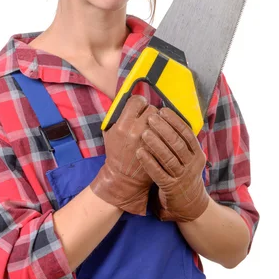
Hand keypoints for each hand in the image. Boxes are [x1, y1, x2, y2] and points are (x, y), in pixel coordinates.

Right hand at [90, 95, 157, 215]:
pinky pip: (168, 134)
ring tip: (157, 127)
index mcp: (123, 124)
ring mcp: (149, 141)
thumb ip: (118, 115)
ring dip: (161, 122)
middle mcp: (136, 130)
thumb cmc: (116, 153)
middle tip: (150, 118)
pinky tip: (163, 136)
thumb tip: (129, 100)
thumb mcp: (110, 132)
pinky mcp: (159, 150)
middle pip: (152, 109)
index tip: (141, 107)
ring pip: (163, 121)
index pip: (137, 101)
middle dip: (152, 113)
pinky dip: (166, 133)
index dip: (140, 102)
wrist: (123, 178)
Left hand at [136, 107, 209, 221]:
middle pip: (178, 144)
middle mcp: (192, 165)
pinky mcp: (171, 188)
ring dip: (156, 144)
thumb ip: (180, 143)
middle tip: (151, 118)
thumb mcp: (189, 159)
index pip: (187, 134)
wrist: (191, 205)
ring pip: (169, 158)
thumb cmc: (184, 175)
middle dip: (164, 129)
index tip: (162, 111)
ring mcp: (182, 177)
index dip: (175, 121)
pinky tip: (140, 152)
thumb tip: (164, 118)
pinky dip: (149, 162)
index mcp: (197, 154)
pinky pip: (159, 173)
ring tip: (144, 133)